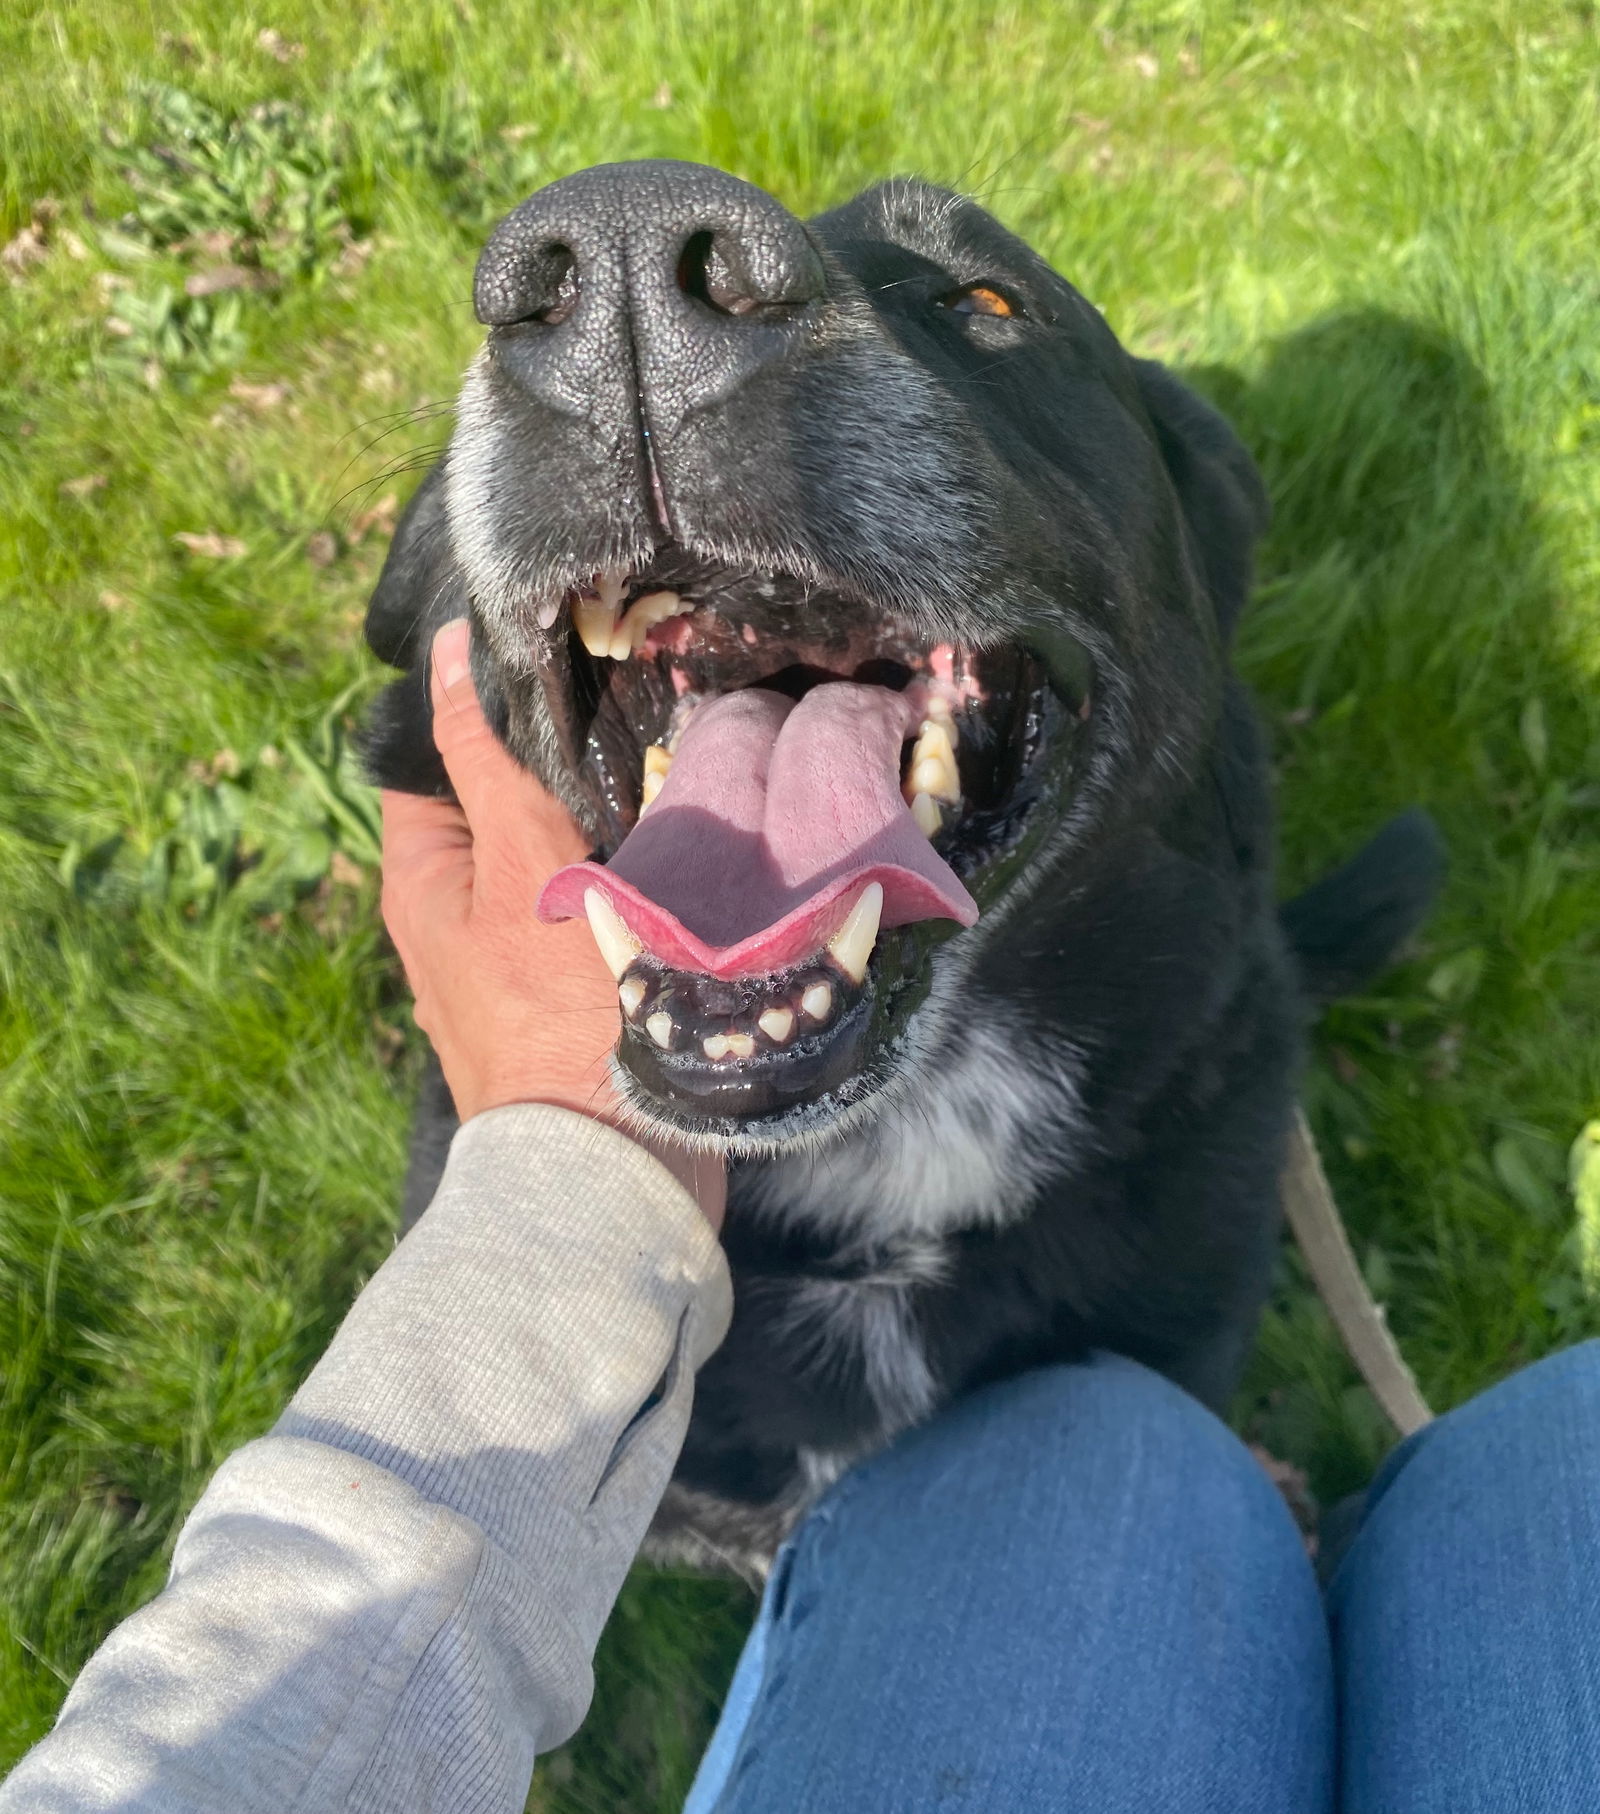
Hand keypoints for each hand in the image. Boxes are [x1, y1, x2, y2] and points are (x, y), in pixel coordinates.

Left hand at [380, 620, 725, 1227]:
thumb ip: (481, 758)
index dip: (475, 704)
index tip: (546, 658)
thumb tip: (441, 655)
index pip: (432, 756)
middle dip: (550, 764)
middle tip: (623, 705)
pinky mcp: (568, 995)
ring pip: (551, 860)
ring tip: (658, 763)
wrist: (610, 1159)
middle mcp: (452, 918)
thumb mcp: (516, 857)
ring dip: (595, 821)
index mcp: (418, 879)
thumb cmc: (555, 1005)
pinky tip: (670, 849)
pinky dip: (619, 879)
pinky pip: (586, 912)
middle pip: (498, 808)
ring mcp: (511, 962)